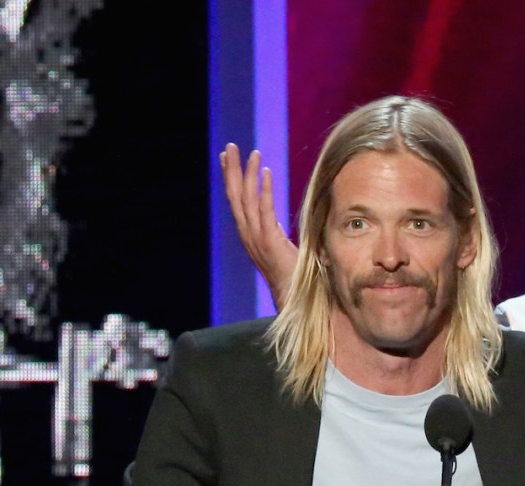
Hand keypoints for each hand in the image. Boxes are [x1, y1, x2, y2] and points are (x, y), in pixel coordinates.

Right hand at [220, 143, 298, 305]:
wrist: (295, 300)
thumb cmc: (293, 276)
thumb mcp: (284, 248)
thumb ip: (280, 234)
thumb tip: (289, 220)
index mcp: (250, 235)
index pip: (237, 201)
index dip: (232, 179)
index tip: (229, 159)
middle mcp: (248, 234)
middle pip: (235, 196)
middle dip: (232, 170)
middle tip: (230, 147)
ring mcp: (257, 238)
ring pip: (247, 200)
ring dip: (248, 174)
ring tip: (252, 152)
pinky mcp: (270, 241)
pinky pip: (265, 210)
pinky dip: (265, 190)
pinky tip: (267, 172)